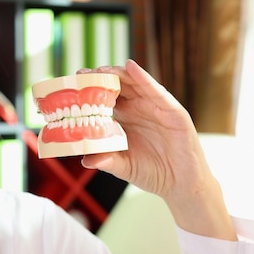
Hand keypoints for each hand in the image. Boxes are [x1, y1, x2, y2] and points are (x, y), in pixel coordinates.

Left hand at [80, 60, 235, 239]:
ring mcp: (156, 108)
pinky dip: (144, 78)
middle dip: (100, 78)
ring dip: (118, 74)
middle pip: (118, 87)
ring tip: (101, 69)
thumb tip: (86, 160)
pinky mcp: (173, 112)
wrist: (181, 186)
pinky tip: (131, 68)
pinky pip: (157, 92)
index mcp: (126, 119)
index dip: (90, 90)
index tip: (73, 86)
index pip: (105, 98)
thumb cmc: (153, 173)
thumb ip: (107, 161)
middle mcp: (139, 109)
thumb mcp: (125, 167)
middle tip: (81, 74)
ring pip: (135, 84)